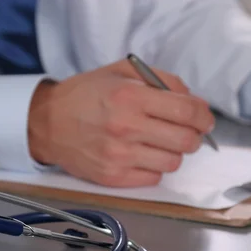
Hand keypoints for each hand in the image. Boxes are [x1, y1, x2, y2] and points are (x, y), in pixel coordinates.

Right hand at [27, 59, 214, 186]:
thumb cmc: (85, 95)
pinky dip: (154, 167)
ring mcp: (119, 156)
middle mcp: (126, 128)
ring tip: (158, 143)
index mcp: (130, 97)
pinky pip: (153, 178)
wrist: (47, 123)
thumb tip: (193, 100)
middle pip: (185, 141)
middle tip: (186, 131)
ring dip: (172, 152)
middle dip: (193, 136)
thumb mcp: (121, 72)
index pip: (186, 111)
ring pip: (172, 162)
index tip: (204, 118)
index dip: (203, 116)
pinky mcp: (112, 177)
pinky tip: (141, 155)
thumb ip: (161, 79)